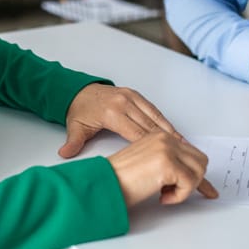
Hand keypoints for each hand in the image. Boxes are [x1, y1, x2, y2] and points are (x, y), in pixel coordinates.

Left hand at [61, 84, 177, 157]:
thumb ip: (73, 143)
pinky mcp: (135, 94)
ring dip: (169, 131)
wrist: (78, 90)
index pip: (136, 133)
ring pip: (155, 116)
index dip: (150, 147)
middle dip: (165, 142)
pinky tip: (173, 132)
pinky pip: (153, 109)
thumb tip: (64, 155)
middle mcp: (124, 102)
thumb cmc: (79, 110)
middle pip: (149, 125)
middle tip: (181, 155)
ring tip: (184, 146)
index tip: (163, 158)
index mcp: (112, 112)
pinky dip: (164, 121)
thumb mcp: (75, 127)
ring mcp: (131, 97)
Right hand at [107, 131, 218, 206]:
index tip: (204, 190)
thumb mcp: (148, 163)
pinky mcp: (167, 165)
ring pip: (199, 171)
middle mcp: (165, 139)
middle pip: (201, 161)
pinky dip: (179, 196)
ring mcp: (167, 150)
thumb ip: (168, 161)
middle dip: (192, 180)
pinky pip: (190, 184)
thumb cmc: (119, 178)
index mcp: (160, 136)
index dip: (195, 174)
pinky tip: (162, 198)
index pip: (192, 153)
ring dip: (186, 188)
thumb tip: (189, 174)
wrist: (104, 184)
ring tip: (164, 194)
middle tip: (171, 191)